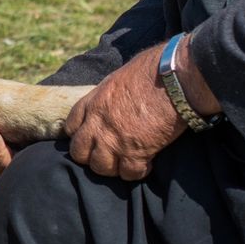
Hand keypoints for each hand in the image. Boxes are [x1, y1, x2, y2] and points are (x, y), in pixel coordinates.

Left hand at [64, 38, 217, 179]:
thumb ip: (110, 94)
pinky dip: (137, 172)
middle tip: (107, 155)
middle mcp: (97, 123)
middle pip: (79, 153)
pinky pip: (128, 173)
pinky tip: (146, 164)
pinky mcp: (135, 153)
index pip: (71, 127)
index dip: (80, 135)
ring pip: (101, 167)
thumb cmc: (152, 70)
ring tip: (125, 162)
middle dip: (91, 156)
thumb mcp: (119, 78)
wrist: (173, 80)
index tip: (91, 137)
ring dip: (113, 167)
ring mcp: (114, 140)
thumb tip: (116, 97)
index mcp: (92, 102)